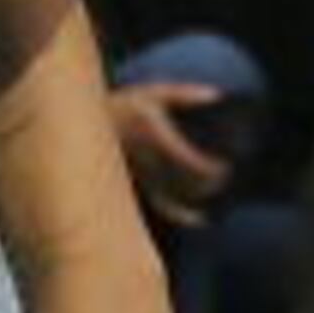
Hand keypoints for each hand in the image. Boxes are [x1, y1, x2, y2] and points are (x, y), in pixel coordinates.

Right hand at [106, 84, 232, 228]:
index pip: (188, 160)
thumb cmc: (126, 105)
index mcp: (154, 135)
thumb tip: (218, 96)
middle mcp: (149, 159)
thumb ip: (185, 94)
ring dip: (199, 197)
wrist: (88, 125)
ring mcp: (143, 175)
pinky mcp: (139, 185)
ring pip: (176, 195)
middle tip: (225, 177)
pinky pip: (161, 205)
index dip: (210, 169)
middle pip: (185, 181)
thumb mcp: (154, 92)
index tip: (225, 167)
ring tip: (216, 190)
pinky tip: (200, 220)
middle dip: (209, 183)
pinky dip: (181, 214)